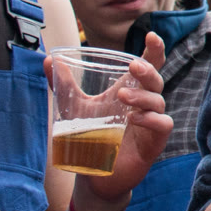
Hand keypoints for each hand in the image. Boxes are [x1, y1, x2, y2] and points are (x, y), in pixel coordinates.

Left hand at [62, 33, 172, 203]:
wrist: (95, 175)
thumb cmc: (91, 136)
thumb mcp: (74, 107)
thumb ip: (63, 84)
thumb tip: (47, 58)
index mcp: (130, 89)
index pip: (149, 65)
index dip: (154, 50)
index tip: (152, 36)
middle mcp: (144, 103)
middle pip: (156, 79)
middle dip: (148, 70)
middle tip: (133, 67)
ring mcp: (151, 122)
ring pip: (158, 101)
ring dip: (143, 96)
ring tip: (123, 96)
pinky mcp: (155, 142)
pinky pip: (162, 125)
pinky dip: (150, 120)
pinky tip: (134, 119)